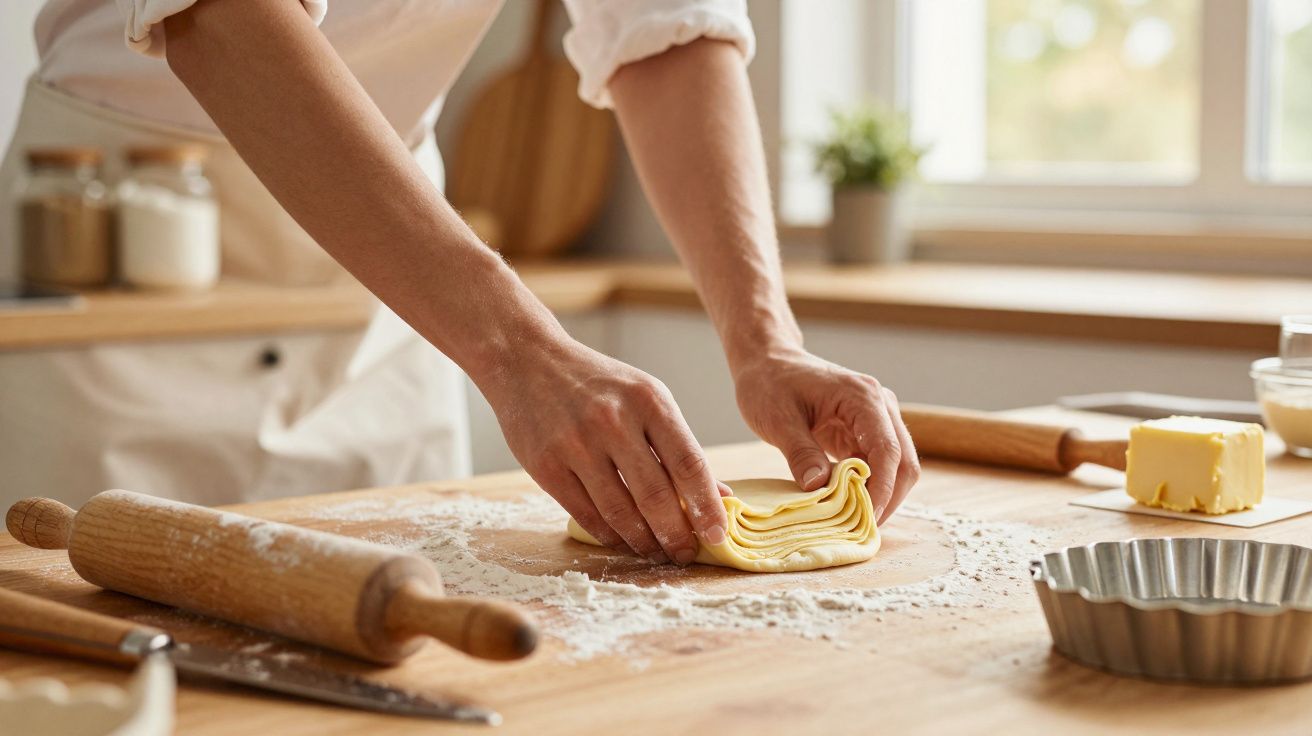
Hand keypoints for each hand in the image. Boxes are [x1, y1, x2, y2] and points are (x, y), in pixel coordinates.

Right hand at [480, 338, 728, 564]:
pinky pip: (586, 514)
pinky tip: (624, 540)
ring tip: (657, 553)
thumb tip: (719, 495)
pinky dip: (610, 535)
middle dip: (676, 535)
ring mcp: (577, 444)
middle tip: (686, 554)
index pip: (689, 463)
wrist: (528, 363)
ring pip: (620, 512)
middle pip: (656, 495)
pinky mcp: (546, 465)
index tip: (718, 536)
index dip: (707, 507)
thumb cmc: (598, 384)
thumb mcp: (646, 398)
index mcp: (649, 400)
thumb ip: (679, 446)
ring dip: (644, 542)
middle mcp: (614, 421)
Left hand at [731, 350, 919, 523]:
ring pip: (895, 467)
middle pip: (903, 462)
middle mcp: (879, 406)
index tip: (866, 519)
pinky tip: (848, 506)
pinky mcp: (864, 431)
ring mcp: (876, 418)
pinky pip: (876, 465)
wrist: (767, 361)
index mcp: (863, 398)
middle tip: (862, 529)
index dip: (882, 489)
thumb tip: (819, 488)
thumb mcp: (778, 419)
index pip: (887, 450)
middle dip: (888, 498)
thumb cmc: (769, 383)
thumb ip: (800, 453)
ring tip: (854, 522)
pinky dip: (868, 487)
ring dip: (880, 495)